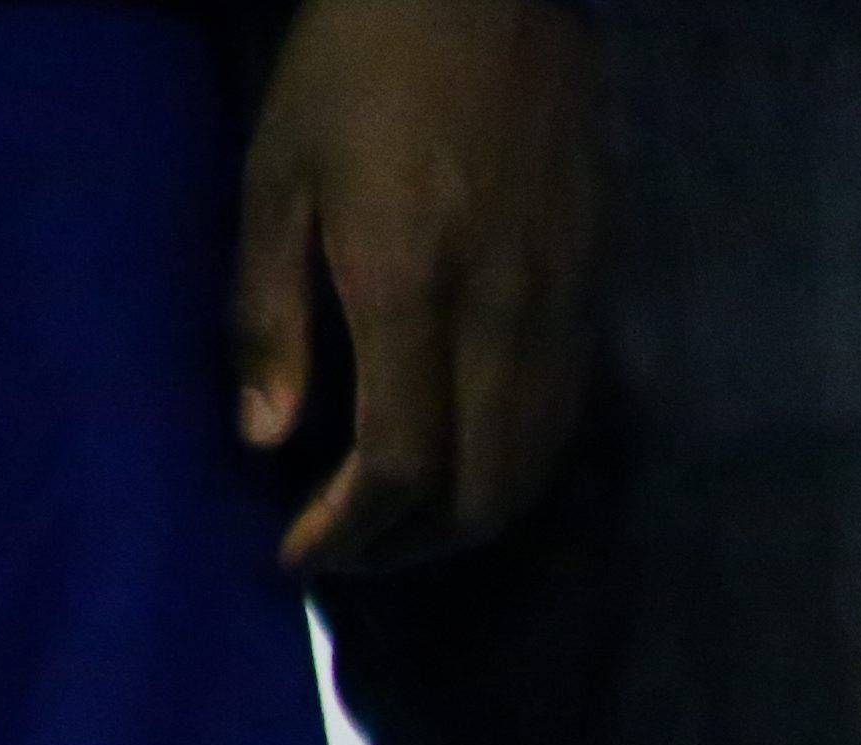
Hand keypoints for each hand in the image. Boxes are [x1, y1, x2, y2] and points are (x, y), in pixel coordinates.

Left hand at [232, 0, 600, 572]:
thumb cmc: (356, 73)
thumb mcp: (277, 176)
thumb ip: (268, 312)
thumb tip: (266, 440)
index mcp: (412, 287)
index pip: (399, 463)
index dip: (347, 531)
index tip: (296, 554)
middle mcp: (503, 321)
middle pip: (480, 493)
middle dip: (408, 547)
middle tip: (344, 549)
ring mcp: (562, 315)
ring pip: (533, 471)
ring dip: (464, 521)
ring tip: (398, 522)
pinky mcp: (594, 302)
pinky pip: (561, 425)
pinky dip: (511, 472)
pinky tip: (462, 460)